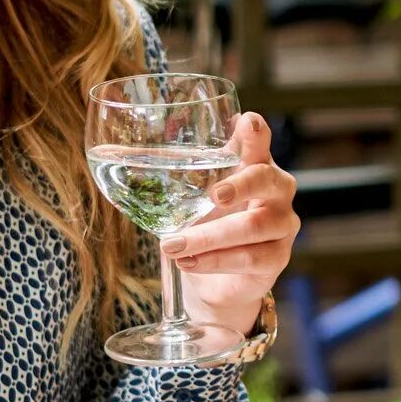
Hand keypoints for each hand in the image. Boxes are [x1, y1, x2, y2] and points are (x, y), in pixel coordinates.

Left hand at [165, 112, 300, 338]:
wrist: (215, 279)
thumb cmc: (207, 227)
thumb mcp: (191, 198)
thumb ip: (177, 176)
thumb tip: (117, 151)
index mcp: (254, 167)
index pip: (260, 143)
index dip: (256, 133)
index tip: (248, 122)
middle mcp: (276, 191)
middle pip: (267, 180)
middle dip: (240, 186)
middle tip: (214, 195)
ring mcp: (283, 225)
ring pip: (253, 226)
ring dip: (209, 237)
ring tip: (172, 246)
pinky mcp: (278, 257)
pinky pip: (250, 258)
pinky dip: (215, 261)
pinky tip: (188, 263)